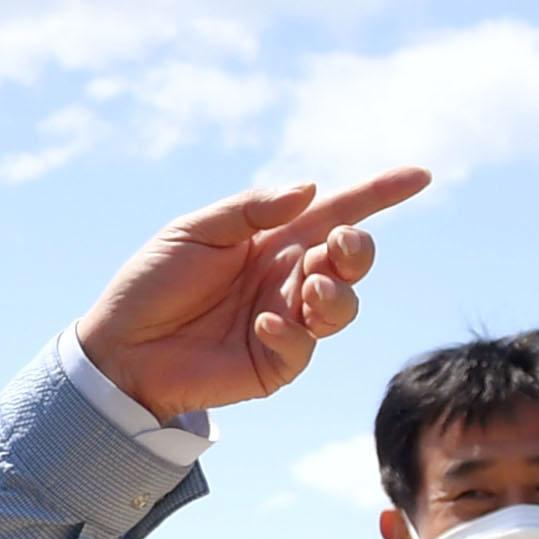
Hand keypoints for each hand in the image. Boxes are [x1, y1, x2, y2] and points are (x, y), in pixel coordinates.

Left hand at [72, 173, 432, 417]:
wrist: (118, 347)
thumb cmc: (152, 282)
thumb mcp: (197, 229)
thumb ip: (253, 208)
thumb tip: (311, 190)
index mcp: (273, 238)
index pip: (338, 210)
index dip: (380, 193)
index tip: (420, 176)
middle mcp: (287, 277)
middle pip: (351, 259)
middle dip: (359, 249)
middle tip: (338, 245)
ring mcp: (285, 320)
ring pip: (343, 305)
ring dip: (337, 292)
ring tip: (310, 287)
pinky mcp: (274, 363)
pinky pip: (303, 346)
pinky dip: (291, 332)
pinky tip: (261, 325)